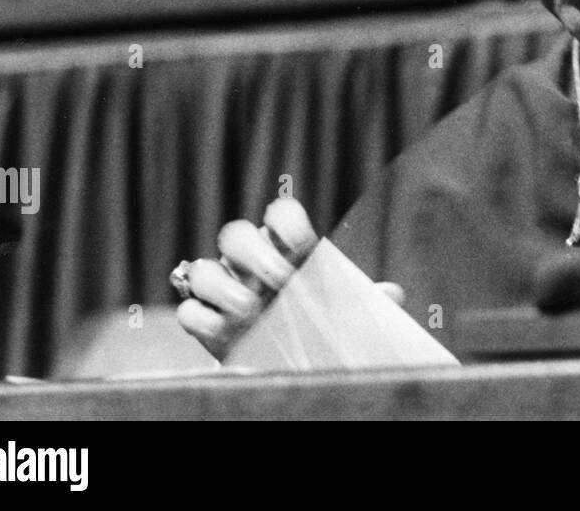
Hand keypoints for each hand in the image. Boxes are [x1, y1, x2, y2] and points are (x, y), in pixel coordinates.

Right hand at [175, 198, 407, 360]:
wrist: (293, 366)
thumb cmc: (320, 327)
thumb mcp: (344, 313)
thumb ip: (364, 301)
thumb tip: (392, 294)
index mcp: (284, 250)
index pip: (279, 214)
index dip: (288, 222)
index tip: (306, 247)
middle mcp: (249, 264)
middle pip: (234, 235)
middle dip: (255, 254)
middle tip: (280, 282)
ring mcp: (222, 292)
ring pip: (203, 269)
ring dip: (224, 287)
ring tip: (251, 311)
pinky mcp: (204, 325)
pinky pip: (187, 311)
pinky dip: (202, 318)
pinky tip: (227, 330)